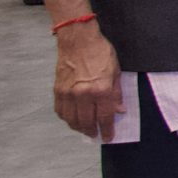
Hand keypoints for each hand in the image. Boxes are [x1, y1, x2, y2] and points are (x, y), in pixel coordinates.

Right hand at [52, 20, 123, 140]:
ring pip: (71, 119)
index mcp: (101, 90)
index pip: (104, 117)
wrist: (78, 40)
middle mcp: (83, 94)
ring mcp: (68, 93)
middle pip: (86, 121)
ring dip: (78, 127)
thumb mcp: (116, 72)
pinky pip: (60, 111)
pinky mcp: (58, 90)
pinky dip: (66, 118)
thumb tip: (119, 110)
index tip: (108, 137)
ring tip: (84, 129)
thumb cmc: (100, 52)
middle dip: (92, 131)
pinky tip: (72, 118)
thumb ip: (116, 94)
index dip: (107, 130)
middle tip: (95, 135)